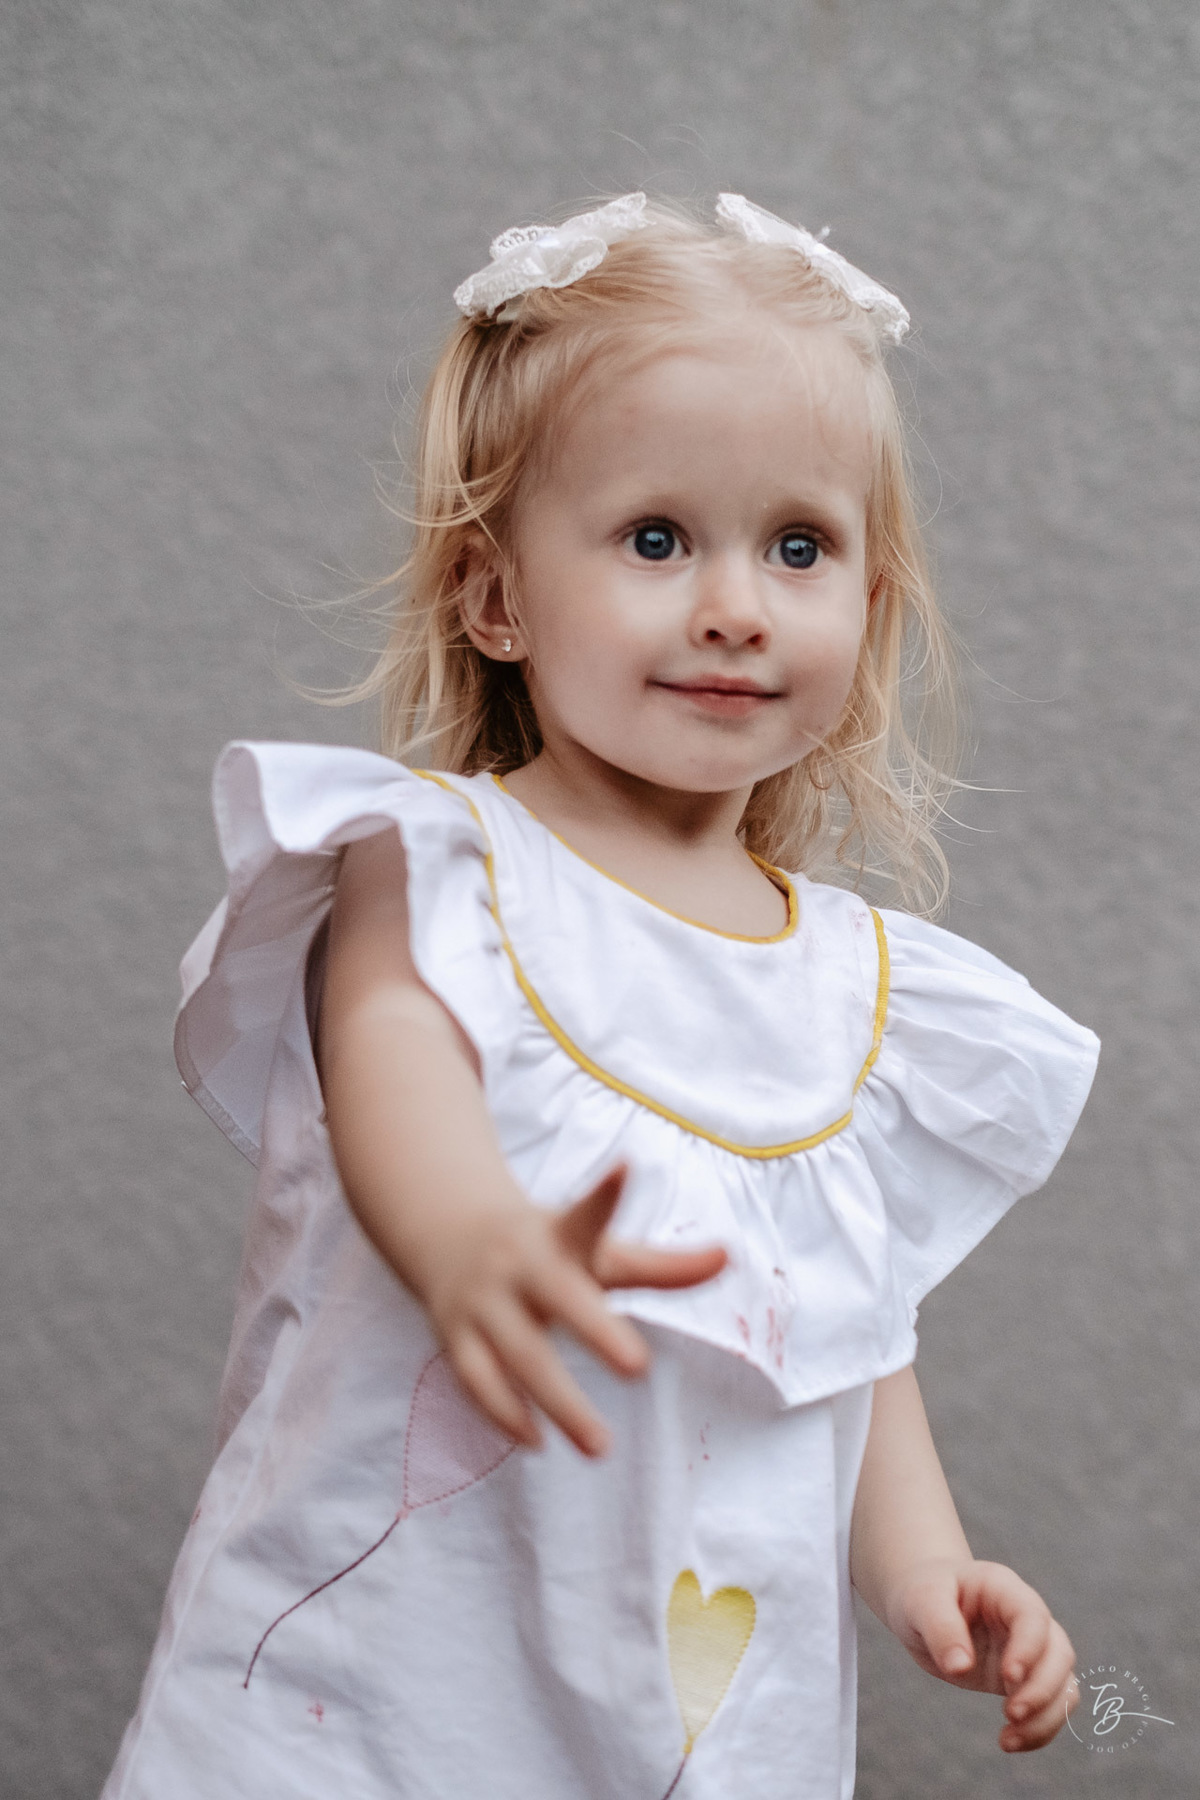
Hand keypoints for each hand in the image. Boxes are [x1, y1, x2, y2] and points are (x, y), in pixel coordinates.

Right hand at [415, 1165, 725, 1458]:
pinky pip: (478, 1381)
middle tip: (639, 1368)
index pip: (588, 1215)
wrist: (448, 1231)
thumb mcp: (600, 1252)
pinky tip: (539, 1443)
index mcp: (561, 1237)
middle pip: (560, 1300)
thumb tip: (729, 1258)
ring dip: (557, 1402)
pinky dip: (505, 1414)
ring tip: (600, 1447)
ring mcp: (484, 1302)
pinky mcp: (457, 1337)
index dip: (607, 1193)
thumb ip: (662, 1267)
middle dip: (596, 1333)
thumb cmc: (546, 1249)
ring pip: (518, 1355)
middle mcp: (521, 1265)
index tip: (626, 1165)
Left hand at [887, 1557, 1077, 1751]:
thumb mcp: (921, 1601)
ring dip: (1046, 1717)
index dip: (1029, 1648)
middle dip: (1042, 1689)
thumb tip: (960, 1667)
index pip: (1033, 1616)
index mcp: (1004, 1588)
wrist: (923, 1607)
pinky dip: (1039, 1729)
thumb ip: (941, 1627)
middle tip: (1010, 1714)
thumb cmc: (923, 1594)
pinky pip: (1050, 1706)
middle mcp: (1026, 1619)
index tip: (1008, 1678)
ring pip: (1064, 1684)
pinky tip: (1009, 1742)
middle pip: (1059, 1653)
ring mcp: (1030, 1650)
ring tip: (1007, 1741)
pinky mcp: (1025, 1679)